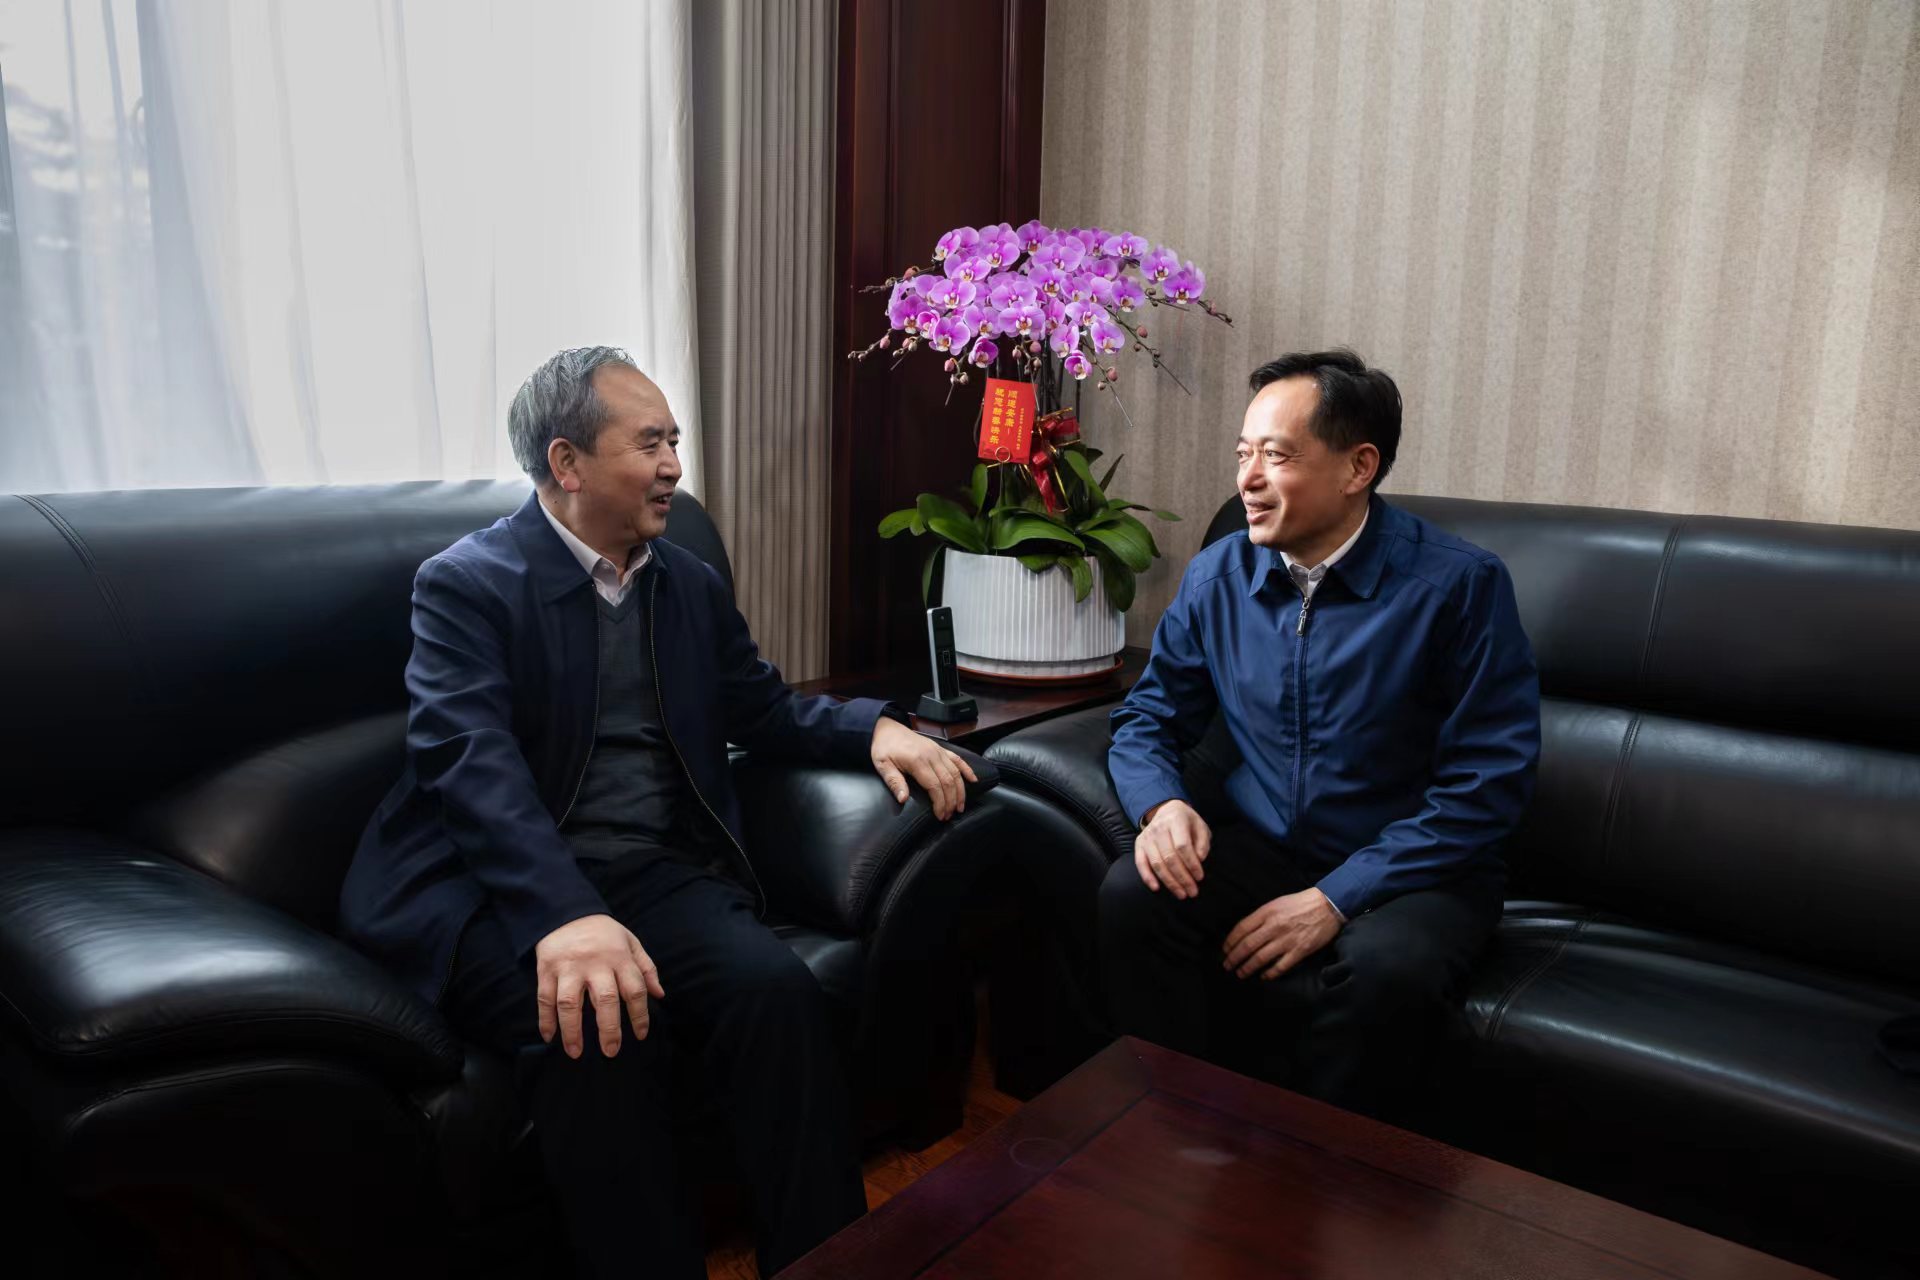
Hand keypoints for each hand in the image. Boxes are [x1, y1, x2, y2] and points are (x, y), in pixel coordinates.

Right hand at [535, 914, 665, 1058]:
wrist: (566, 912)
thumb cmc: (604, 933)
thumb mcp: (630, 942)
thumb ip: (646, 968)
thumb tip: (659, 995)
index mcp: (619, 957)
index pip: (634, 990)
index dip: (640, 1015)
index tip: (641, 1035)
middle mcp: (594, 963)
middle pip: (604, 1000)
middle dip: (609, 1029)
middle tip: (611, 1052)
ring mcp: (568, 967)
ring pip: (570, 1003)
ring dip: (572, 1031)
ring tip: (576, 1053)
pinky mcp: (546, 969)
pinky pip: (544, 998)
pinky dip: (545, 1019)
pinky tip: (550, 1037)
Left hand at [871, 716, 977, 819]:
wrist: (887, 728)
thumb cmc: (883, 748)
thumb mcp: (883, 765)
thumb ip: (894, 782)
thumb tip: (903, 799)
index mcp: (917, 761)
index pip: (934, 786)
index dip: (940, 803)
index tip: (940, 815)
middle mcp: (931, 755)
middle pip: (948, 781)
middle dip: (951, 801)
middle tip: (950, 815)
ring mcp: (938, 750)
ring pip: (956, 772)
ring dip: (960, 791)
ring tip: (960, 806)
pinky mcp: (940, 748)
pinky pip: (957, 759)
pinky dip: (967, 770)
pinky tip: (973, 780)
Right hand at [1134, 799, 1210, 898]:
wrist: (1167, 811)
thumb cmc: (1188, 823)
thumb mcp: (1201, 827)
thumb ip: (1203, 843)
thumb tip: (1199, 860)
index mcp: (1176, 820)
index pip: (1182, 846)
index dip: (1191, 864)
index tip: (1200, 877)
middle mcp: (1158, 827)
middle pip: (1169, 857)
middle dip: (1182, 878)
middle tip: (1192, 892)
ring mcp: (1147, 836)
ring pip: (1157, 863)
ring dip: (1169, 882)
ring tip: (1181, 894)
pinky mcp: (1139, 844)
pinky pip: (1141, 863)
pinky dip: (1147, 877)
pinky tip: (1156, 888)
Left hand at [1222, 889, 1342, 979]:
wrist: (1327, 905)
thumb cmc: (1300, 903)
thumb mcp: (1276, 903)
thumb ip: (1261, 917)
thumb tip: (1245, 932)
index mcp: (1267, 912)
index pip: (1241, 929)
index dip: (1230, 942)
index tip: (1225, 950)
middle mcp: (1274, 927)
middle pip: (1248, 946)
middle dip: (1234, 958)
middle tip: (1227, 966)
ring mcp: (1287, 940)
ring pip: (1261, 958)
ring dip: (1248, 968)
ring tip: (1241, 973)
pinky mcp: (1300, 951)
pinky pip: (1281, 966)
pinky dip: (1270, 974)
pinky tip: (1264, 977)